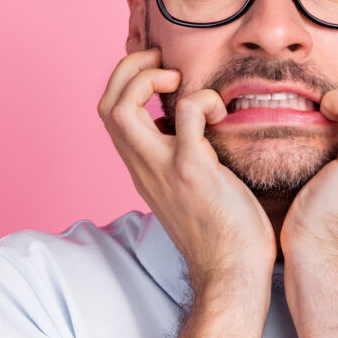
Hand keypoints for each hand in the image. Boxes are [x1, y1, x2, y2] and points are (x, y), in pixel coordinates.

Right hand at [98, 49, 276, 292]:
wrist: (231, 271)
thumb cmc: (220, 230)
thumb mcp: (185, 186)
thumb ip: (174, 157)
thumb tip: (179, 125)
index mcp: (142, 168)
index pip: (109, 114)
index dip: (126, 81)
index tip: (159, 72)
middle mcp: (144, 166)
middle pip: (106, 106)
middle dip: (129, 70)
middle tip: (164, 65)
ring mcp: (164, 167)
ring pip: (123, 109)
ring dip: (148, 79)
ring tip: (180, 81)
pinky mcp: (193, 169)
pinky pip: (187, 114)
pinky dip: (202, 99)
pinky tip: (221, 112)